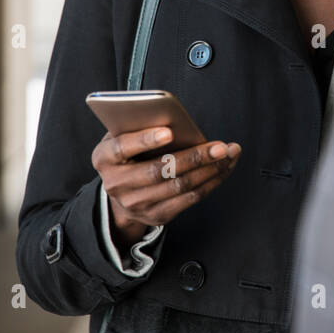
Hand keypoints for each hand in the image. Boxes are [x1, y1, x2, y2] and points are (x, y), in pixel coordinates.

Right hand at [92, 126, 240, 248]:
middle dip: (194, 157)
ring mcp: (136, 203)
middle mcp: (117, 184)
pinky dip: (212, 182)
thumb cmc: (128, 153)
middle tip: (220, 146)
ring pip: (180, 186)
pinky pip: (190, 199)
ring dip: (210, 170)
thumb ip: (138, 125)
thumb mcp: (122, 136)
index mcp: (104, 158)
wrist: (121, 194)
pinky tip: (225, 167)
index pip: (123, 148)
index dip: (145, 139)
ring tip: (229, 153)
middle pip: (160, 170)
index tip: (169, 131)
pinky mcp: (157, 215)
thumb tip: (172, 117)